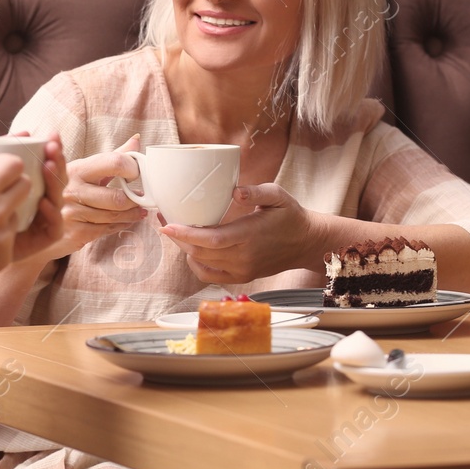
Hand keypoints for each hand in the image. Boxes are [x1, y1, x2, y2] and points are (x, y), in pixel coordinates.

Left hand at [9, 133, 68, 264]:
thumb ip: (0, 156)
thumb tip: (23, 132)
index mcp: (28, 185)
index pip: (46, 164)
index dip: (52, 150)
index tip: (50, 136)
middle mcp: (39, 201)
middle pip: (56, 180)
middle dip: (57, 161)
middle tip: (52, 147)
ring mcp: (41, 221)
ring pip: (57, 200)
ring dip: (55, 182)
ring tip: (48, 166)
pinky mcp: (40, 241)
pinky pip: (53, 228)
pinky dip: (51, 215)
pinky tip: (44, 202)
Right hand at [26, 133, 147, 264]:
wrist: (38, 226)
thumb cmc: (66, 192)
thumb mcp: (83, 170)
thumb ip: (111, 156)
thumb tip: (137, 138)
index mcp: (76, 169)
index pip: (114, 162)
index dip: (132, 168)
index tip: (137, 173)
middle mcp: (72, 190)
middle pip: (118, 197)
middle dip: (136, 199)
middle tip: (143, 197)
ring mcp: (73, 213)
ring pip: (116, 215)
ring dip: (133, 214)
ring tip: (140, 209)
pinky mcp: (77, 233)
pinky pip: (109, 229)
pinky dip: (122, 224)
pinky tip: (127, 220)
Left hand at [158, 183, 323, 283]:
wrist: (306, 243)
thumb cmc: (290, 215)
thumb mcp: (278, 195)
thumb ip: (257, 191)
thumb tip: (235, 191)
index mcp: (249, 236)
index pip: (210, 240)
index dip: (185, 234)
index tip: (166, 225)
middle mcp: (243, 257)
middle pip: (199, 253)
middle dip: (177, 238)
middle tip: (162, 218)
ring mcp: (241, 270)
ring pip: (201, 264)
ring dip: (184, 249)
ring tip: (174, 230)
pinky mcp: (241, 277)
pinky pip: (209, 275)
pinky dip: (195, 264)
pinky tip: (191, 249)